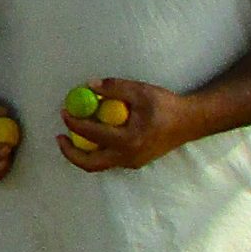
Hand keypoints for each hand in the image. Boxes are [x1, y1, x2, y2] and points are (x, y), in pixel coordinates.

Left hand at [57, 79, 199, 170]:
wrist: (190, 122)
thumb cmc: (167, 105)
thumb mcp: (140, 91)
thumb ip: (114, 88)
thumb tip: (89, 86)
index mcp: (129, 140)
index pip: (92, 134)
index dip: (74, 122)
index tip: (64, 112)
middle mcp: (128, 156)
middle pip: (90, 163)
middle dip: (70, 153)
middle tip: (60, 137)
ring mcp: (132, 162)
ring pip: (99, 165)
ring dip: (82, 154)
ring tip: (72, 137)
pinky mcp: (135, 161)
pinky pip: (109, 161)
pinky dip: (97, 152)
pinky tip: (93, 137)